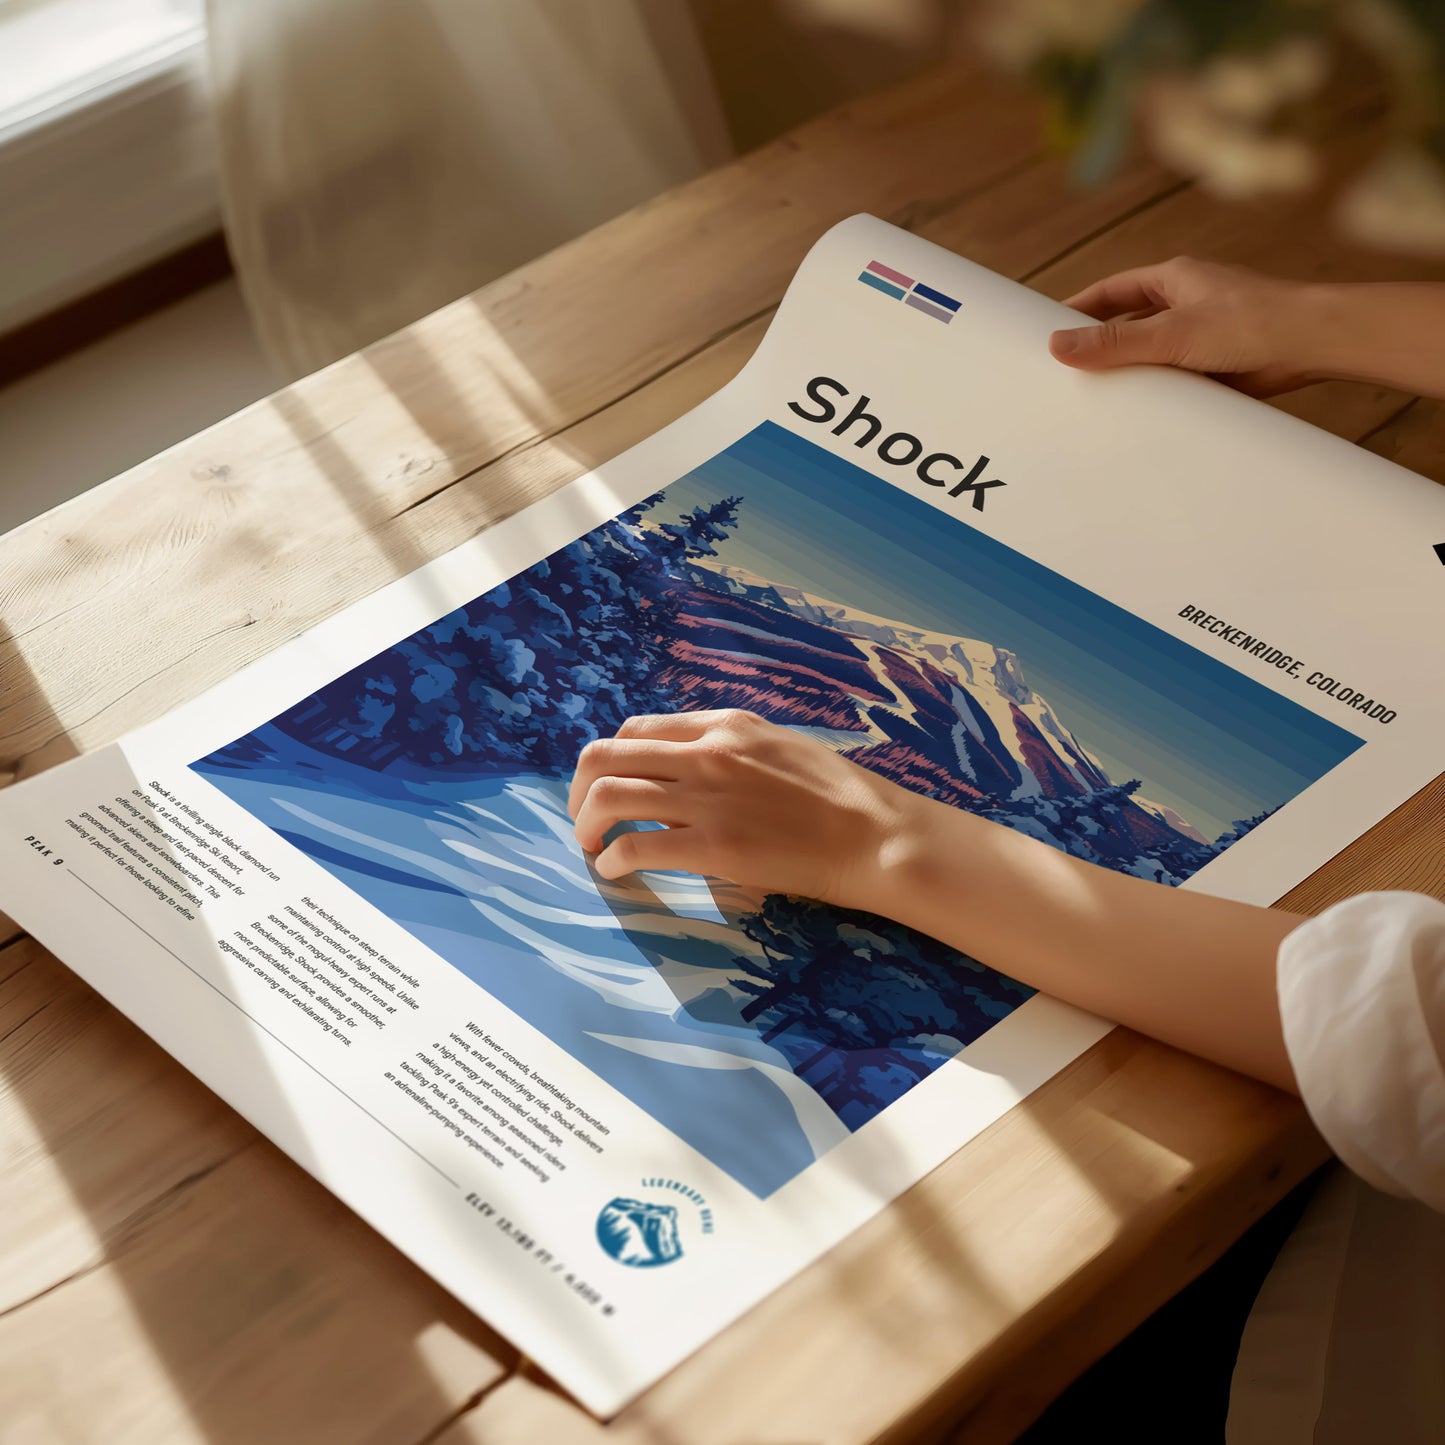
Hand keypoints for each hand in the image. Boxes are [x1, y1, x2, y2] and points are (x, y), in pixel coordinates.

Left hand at [568, 709, 919, 903]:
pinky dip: (612, 859)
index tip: (608, 787)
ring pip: (608, 795)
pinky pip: (635, 845)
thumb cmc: (835, 796)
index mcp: (723, 725)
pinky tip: (616, 871)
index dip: (610, 760)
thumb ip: (725, 753)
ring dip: (586, 824)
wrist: (874, 834)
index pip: (636, 730)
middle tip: (584, 820)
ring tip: (592, 846)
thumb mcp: (775, 748)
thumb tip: (679, 781)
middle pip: (605, 756)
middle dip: (580, 790)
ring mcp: (707, 798)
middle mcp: (706, 752)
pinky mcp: (713, 845)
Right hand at [1049, 256, 1318, 396]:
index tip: (1050, 329)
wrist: (1315, 344)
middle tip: (1068, 370)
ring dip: (1133, 372)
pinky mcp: (1220, 365)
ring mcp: (1204, 334)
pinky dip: (1161, 393)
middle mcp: (1188, 303)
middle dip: (1102, 345)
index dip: (1080, 309)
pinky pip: (1178, 379)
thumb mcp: (1171, 333)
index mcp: (1175, 279)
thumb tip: (1058, 345)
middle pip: (1130, 323)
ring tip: (1098, 398)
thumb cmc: (1252, 322)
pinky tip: (1143, 413)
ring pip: (1154, 354)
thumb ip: (1114, 342)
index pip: (1112, 291)